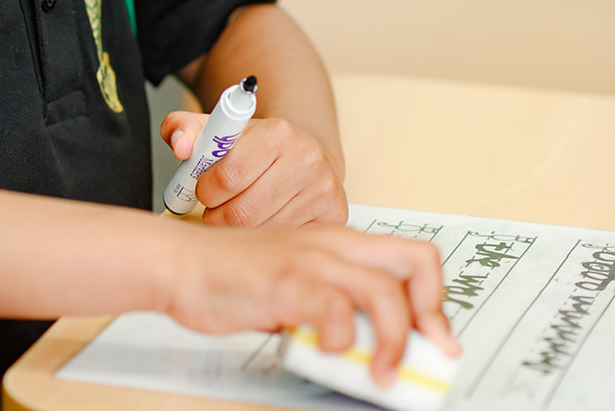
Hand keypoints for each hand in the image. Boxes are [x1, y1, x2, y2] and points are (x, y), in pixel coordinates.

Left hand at [160, 113, 345, 225]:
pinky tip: (264, 220)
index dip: (206, 189)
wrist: (300, 154)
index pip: (227, 176)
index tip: (205, 188)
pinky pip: (283, 243)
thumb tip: (179, 145)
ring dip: (239, 229)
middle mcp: (307, 159)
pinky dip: (265, 239)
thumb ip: (183, 128)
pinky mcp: (334, 216)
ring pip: (260, 232)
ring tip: (241, 212)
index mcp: (276, 133)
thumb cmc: (251, 147)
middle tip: (218, 206)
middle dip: (218, 214)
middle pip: (242, 212)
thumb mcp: (215, 130)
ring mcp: (324, 190)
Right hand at [167, 223, 459, 384]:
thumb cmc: (230, 277)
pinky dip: (342, 340)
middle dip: (432, 314)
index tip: (435, 339)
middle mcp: (332, 245)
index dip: (433, 301)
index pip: (412, 259)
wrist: (179, 264)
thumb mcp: (295, 288)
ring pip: (383, 293)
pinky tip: (328, 352)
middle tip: (427, 352)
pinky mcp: (285, 282)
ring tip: (381, 371)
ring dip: (393, 340)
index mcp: (337, 242)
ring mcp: (309, 260)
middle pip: (416, 262)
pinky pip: (335, 311)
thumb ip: (332, 307)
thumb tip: (370, 348)